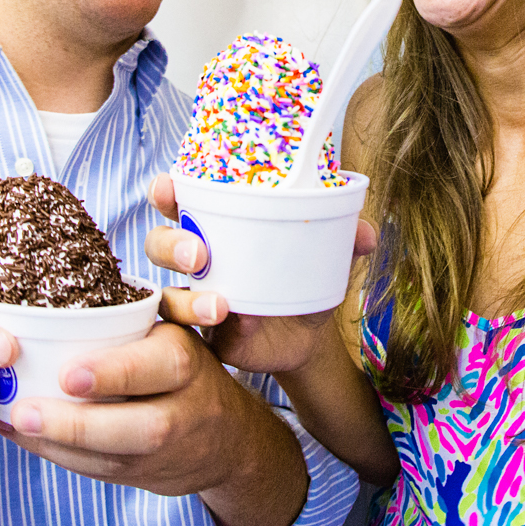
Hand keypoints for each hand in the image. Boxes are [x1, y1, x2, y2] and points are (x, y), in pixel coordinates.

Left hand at [0, 323, 267, 494]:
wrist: (228, 435)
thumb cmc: (182, 368)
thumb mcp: (172, 334)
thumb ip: (130, 320)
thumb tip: (53, 303)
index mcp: (186, 361)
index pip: (160, 367)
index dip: (115, 374)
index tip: (67, 373)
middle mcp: (184, 409)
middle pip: (140, 427)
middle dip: (78, 424)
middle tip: (23, 411)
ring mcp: (167, 452)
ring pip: (114, 459)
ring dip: (58, 445)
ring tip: (14, 424)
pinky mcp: (146, 477)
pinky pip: (100, 474)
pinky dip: (59, 457)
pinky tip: (25, 437)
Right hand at [142, 171, 375, 373]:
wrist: (309, 338)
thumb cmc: (303, 280)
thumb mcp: (325, 258)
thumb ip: (344, 240)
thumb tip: (366, 234)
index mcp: (215, 226)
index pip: (176, 201)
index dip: (164, 191)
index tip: (168, 186)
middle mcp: (195, 260)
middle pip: (158, 243)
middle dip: (170, 244)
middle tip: (199, 254)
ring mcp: (192, 300)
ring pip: (165, 295)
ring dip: (186, 299)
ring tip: (220, 306)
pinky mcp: (202, 337)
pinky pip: (186, 336)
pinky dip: (206, 332)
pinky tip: (233, 328)